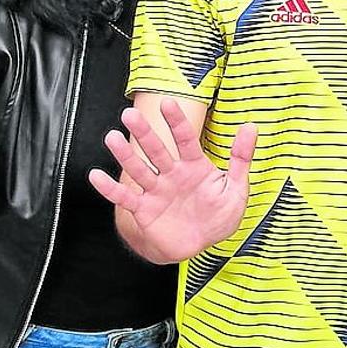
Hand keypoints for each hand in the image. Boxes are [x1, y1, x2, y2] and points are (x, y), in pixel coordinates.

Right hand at [88, 97, 255, 262]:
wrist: (200, 245)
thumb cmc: (218, 216)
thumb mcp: (236, 189)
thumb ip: (240, 158)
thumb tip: (251, 126)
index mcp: (194, 166)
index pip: (185, 139)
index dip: (177, 122)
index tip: (168, 102)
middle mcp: (172, 174)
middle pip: (156, 150)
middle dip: (144, 132)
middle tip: (130, 114)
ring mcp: (156, 191)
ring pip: (138, 169)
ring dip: (125, 155)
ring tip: (111, 138)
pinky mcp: (144, 210)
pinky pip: (125, 198)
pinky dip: (110, 189)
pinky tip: (95, 176)